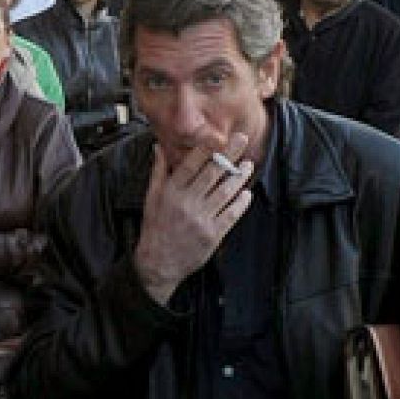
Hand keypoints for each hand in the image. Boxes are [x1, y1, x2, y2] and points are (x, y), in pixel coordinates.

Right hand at [132, 133, 253, 303]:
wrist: (158, 263)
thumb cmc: (155, 228)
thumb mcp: (151, 198)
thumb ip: (158, 171)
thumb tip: (159, 147)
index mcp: (170, 193)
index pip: (190, 165)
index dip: (205, 149)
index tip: (218, 135)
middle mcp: (186, 203)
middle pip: (212, 174)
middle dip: (229, 154)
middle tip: (242, 139)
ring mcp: (201, 219)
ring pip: (225, 192)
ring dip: (239, 177)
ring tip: (248, 165)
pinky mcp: (213, 235)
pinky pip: (231, 214)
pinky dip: (241, 203)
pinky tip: (247, 193)